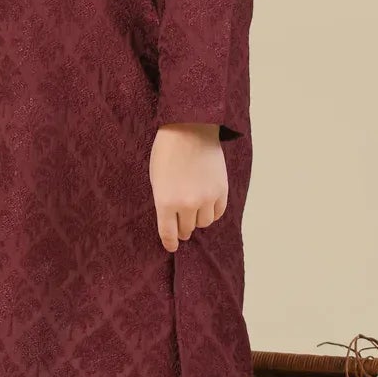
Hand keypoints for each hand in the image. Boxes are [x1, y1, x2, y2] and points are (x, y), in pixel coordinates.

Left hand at [149, 122, 226, 251]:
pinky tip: (207, 204)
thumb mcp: (156, 178)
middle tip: (181, 224)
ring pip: (204, 223)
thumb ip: (163, 201)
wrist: (190, 129)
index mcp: (165, 202)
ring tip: (194, 209)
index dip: (170, 242)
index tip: (172, 247)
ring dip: (198, 219)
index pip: (168, 233)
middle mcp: (187, 204)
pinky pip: (217, 212)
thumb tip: (171, 220)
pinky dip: (212, 212)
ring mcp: (206, 198)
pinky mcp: (221, 191)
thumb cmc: (167, 151)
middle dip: (182, 228)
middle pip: (187, 229)